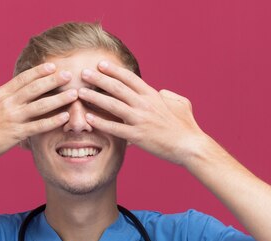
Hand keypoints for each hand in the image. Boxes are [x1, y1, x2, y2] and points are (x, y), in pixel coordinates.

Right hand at [0, 63, 77, 166]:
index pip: (23, 79)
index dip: (39, 71)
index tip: (52, 66)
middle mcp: (7, 103)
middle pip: (35, 87)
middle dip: (54, 80)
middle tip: (69, 74)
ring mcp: (12, 118)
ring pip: (41, 105)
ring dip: (59, 98)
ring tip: (74, 94)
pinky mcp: (16, 134)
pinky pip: (39, 125)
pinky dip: (53, 121)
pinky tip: (65, 117)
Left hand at [78, 60, 210, 165]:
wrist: (189, 146)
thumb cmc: (186, 126)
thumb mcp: (180, 103)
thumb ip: (168, 95)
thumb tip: (160, 92)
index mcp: (153, 95)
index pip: (130, 78)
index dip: (114, 70)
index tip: (101, 64)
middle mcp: (145, 104)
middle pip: (117, 87)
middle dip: (98, 78)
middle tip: (84, 73)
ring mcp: (140, 120)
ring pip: (112, 104)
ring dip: (94, 97)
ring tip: (80, 92)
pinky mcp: (137, 136)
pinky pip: (114, 127)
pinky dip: (100, 122)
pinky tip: (88, 118)